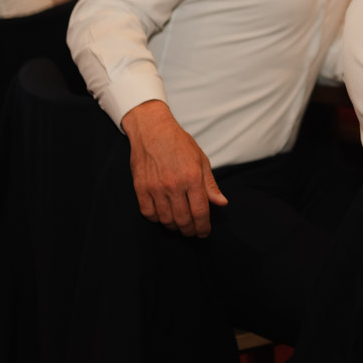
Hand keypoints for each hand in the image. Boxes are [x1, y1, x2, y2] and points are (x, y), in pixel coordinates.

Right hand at [121, 100, 227, 236]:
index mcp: (193, 178)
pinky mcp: (141, 188)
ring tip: (179, 225)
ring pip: (166, 220)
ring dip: (174, 226)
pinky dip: (156, 219)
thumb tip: (221, 203)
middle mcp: (174, 185)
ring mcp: (155, 187)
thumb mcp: (201, 160)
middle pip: (183, 220)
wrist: (152, 130)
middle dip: (190, 230)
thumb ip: (210, 185)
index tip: (204, 232)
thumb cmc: (179, 144)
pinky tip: (163, 216)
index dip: (203, 227)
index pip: (200, 212)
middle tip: (192, 232)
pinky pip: (148, 213)